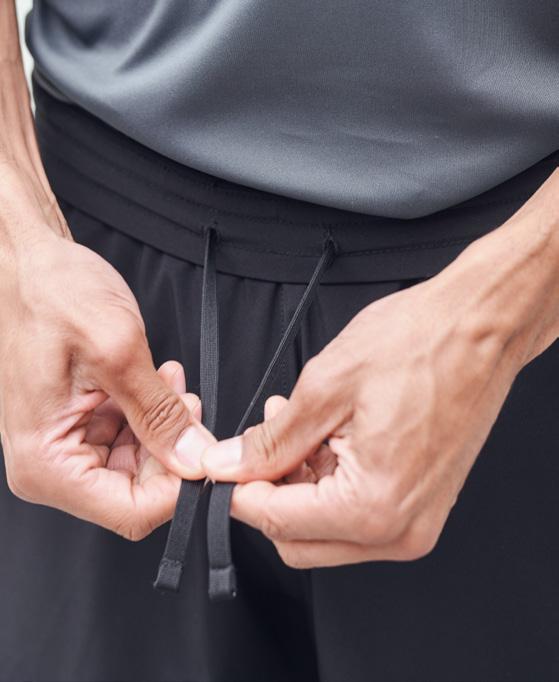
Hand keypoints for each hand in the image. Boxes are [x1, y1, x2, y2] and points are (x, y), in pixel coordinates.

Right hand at [0, 232, 212, 539]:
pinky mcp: (79, 427)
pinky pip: (129, 441)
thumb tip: (195, 459)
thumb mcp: (117, 351)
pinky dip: (152, 416)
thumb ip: (159, 413)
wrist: (27, 264)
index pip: (130, 512)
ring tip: (170, 381)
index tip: (209, 453)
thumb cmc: (52, 295)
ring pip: (140, 467)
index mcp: (46, 462)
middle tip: (189, 405)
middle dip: (174, 452)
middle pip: (137, 493)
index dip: (180, 489)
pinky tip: (159, 382)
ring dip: (166, 429)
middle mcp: (50, 465)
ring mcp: (65, 447)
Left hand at [202, 172, 558, 566]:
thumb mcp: (325, 387)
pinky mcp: (419, 502)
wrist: (480, 328)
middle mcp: (399, 529)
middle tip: (256, 444)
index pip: (277, 522)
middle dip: (268, 492)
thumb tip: (229, 466)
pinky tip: (320, 435)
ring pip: (325, 528)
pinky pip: (355, 512)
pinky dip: (327, 481)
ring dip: (297, 484)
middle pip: (300, 539)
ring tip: (291, 426)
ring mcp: (414, 520)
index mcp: (374, 506)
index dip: (237, 492)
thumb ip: (270, 440)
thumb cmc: (420, 345)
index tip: (221, 465)